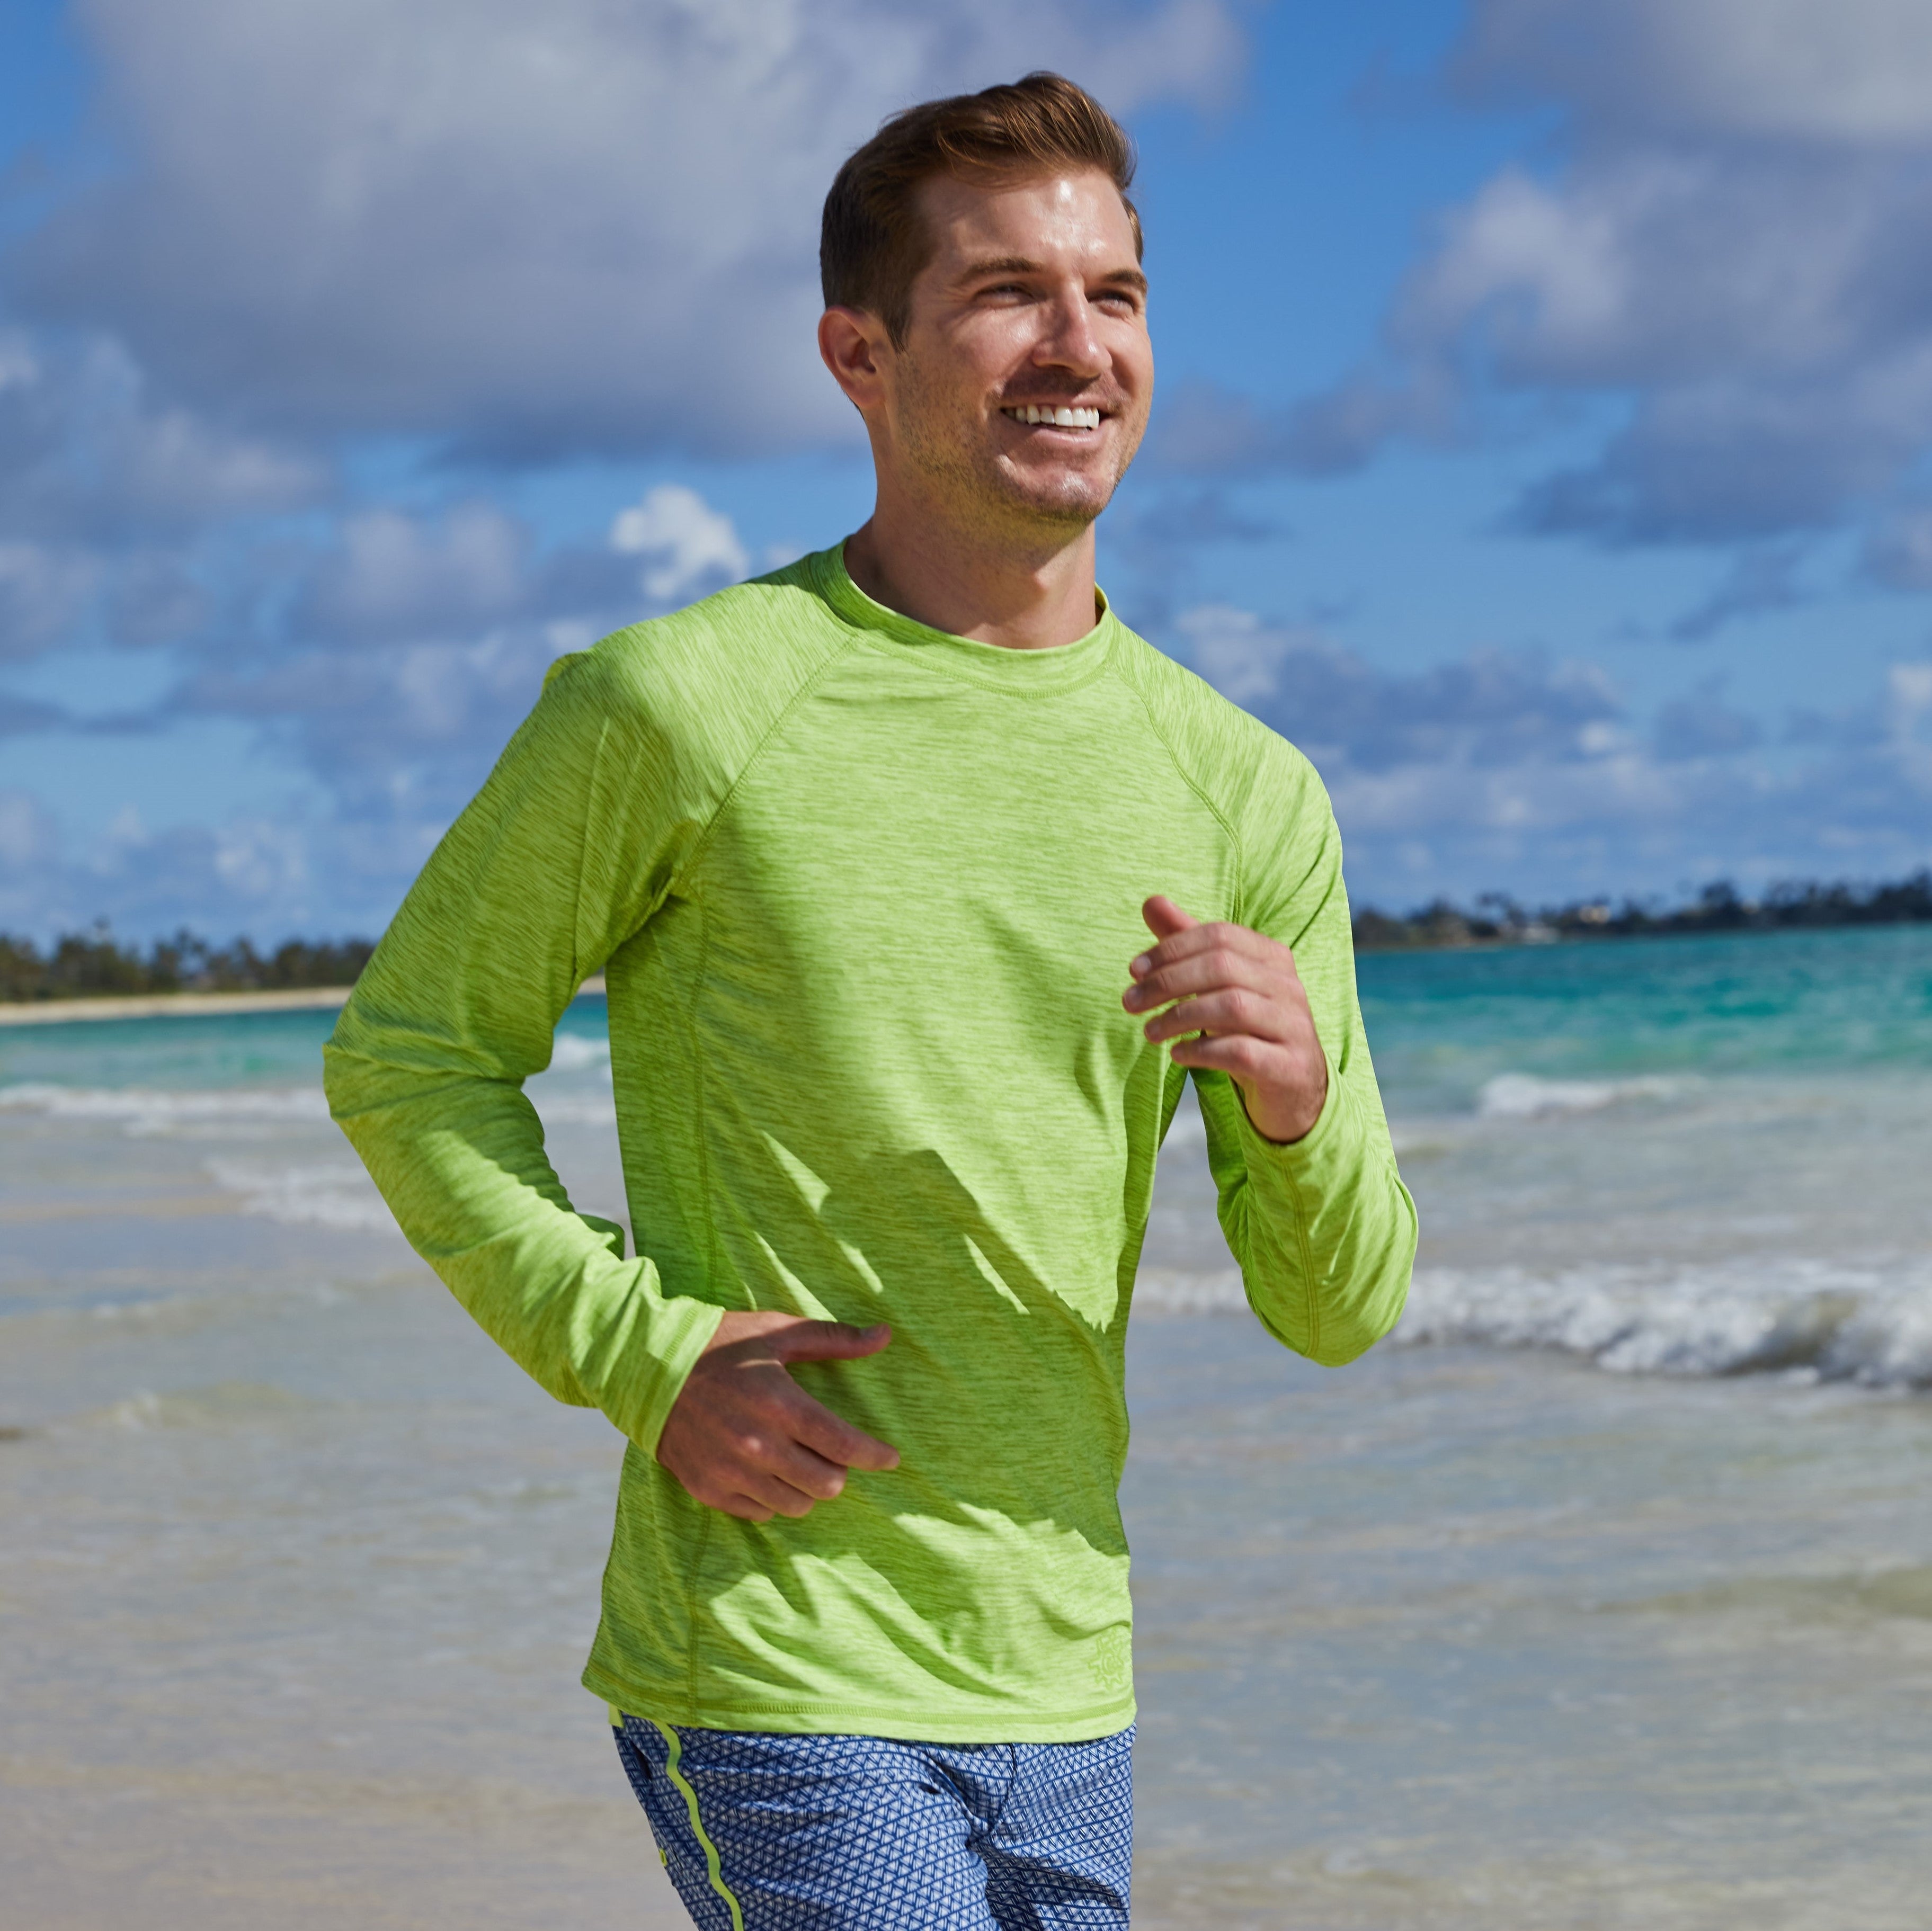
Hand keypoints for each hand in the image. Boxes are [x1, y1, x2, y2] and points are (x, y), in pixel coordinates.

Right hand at [656, 1310, 899, 1521]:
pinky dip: (772, 1497)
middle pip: (827, 1485)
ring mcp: (731, 1473)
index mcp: (781, 1404)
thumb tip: (884, 1335)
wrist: (648, 1368)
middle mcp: (758, 1446)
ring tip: (798, 1462)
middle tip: (830, 1452)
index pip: (845, 1446)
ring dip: (806, 1488)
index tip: (891, 1458)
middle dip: (838, 1470)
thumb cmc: (720, 1344)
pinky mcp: (708, 1490)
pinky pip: (760, 1513)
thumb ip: (833, 1339)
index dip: (876, 1456)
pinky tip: (765, 1471)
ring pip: (797, 1505)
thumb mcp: (777, 1332)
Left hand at [1122, 895, 1328, 1143]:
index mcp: (1273, 957)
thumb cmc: (1248, 1028)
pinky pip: (1241, 1051)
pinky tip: (1177, 1055)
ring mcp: (1294, 1027)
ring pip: (1232, 1006)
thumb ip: (1188, 944)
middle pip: (1222, 967)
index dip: (1172, 948)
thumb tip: (1151, 901)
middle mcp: (1289, 986)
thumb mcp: (1219, 985)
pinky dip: (1201, 1050)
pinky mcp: (1289, 1066)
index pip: (1219, 935)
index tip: (1134, 970)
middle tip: (1129, 1003)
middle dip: (1167, 982)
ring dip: (1179, 1017)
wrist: (1294, 1088)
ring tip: (1149, 1032)